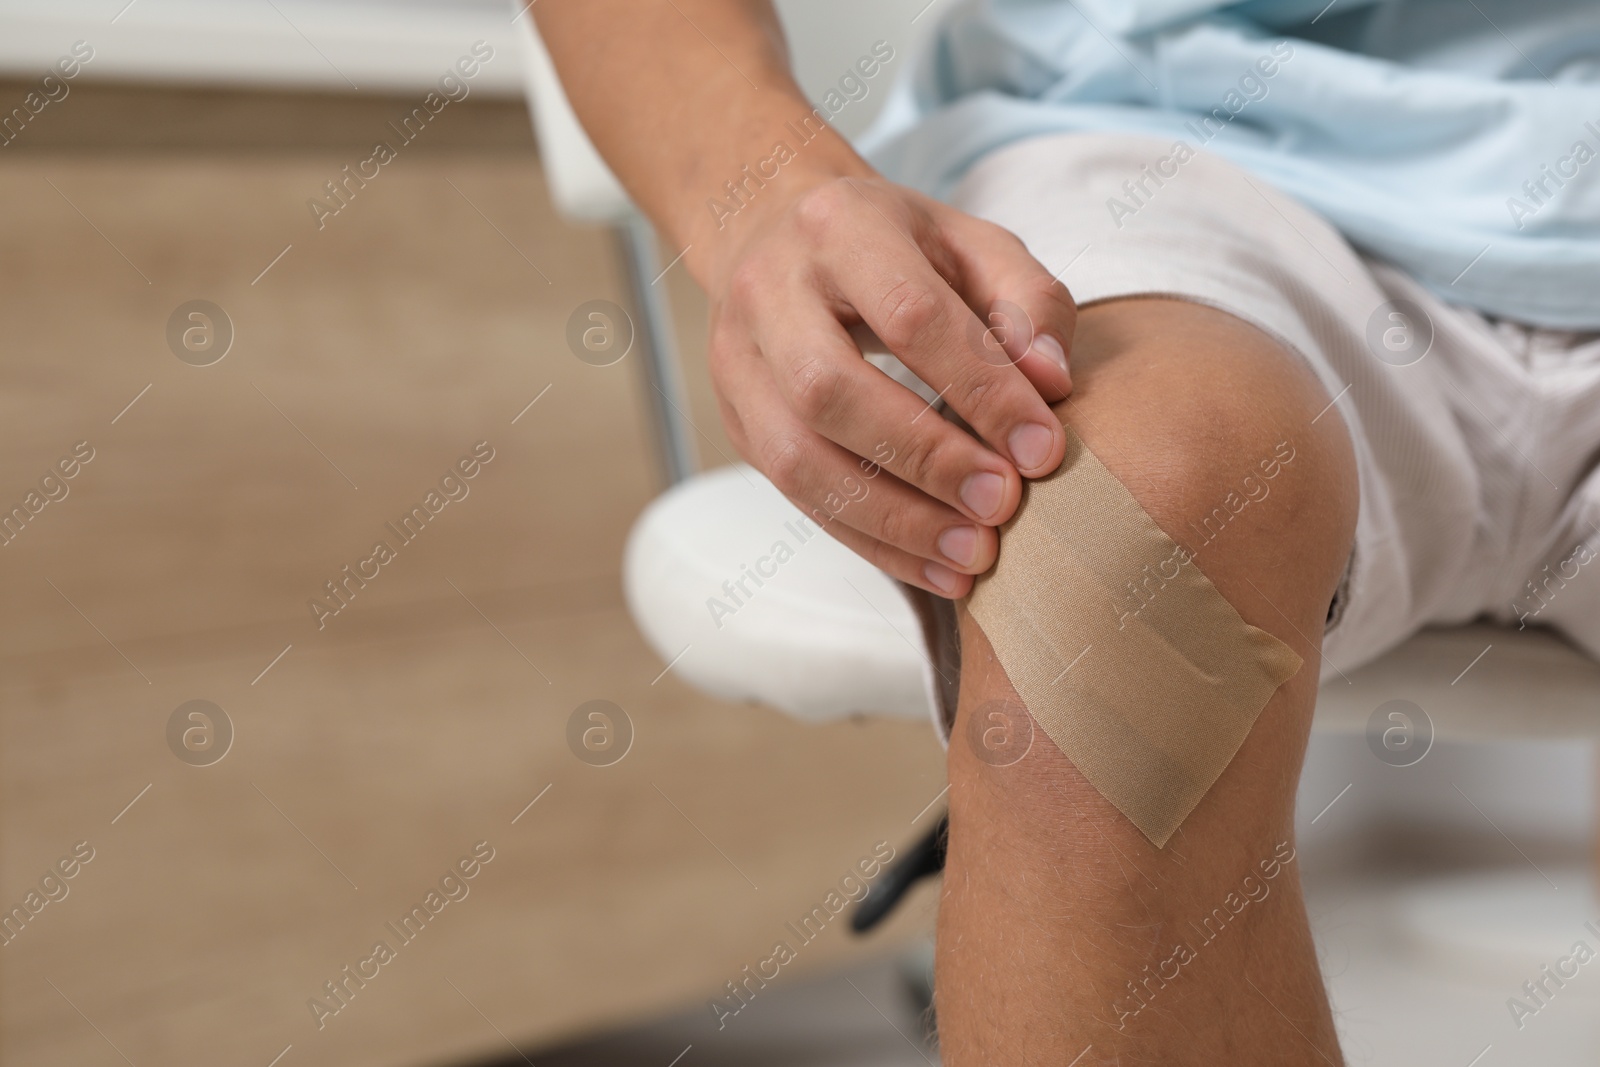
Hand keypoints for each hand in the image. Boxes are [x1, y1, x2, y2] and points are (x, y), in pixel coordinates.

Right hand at [703, 173, 1075, 597]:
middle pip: (832, 390)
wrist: (774, 231)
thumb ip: (1026, 301)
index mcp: (839, 227)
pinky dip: (871, 541)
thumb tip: (1052, 385)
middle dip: (926, 458)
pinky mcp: (735, 421)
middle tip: (1002, 505)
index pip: (910, 316)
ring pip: (798, 458)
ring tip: (973, 555)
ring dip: (893, 518)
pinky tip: (935, 569)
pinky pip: (797, 498)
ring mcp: (738, 362)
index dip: (980, 388)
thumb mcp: (970, 242)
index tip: (1042, 449)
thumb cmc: (895, 245)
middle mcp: (771, 291)